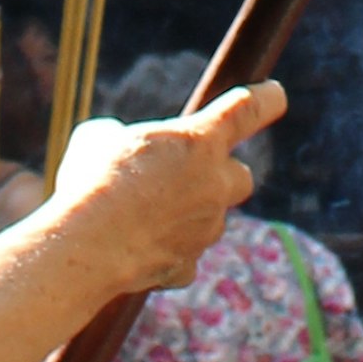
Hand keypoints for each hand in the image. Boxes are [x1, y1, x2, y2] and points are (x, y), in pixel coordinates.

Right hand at [53, 83, 281, 294]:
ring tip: (137, 215)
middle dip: (220, 176)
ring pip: (209, 219)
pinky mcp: (187, 267)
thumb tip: (117, 147)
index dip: (267, 100)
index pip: (248, 111)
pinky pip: (183, 257)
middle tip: (186, 174)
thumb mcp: (99, 138)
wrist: (85, 245)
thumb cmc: (92, 180)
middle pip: (241, 177)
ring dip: (187, 215)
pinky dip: (165, 253)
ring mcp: (206, 229)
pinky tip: (132, 249)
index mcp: (201, 141)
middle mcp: (215, 185)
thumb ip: (123, 137)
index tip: (277, 95)